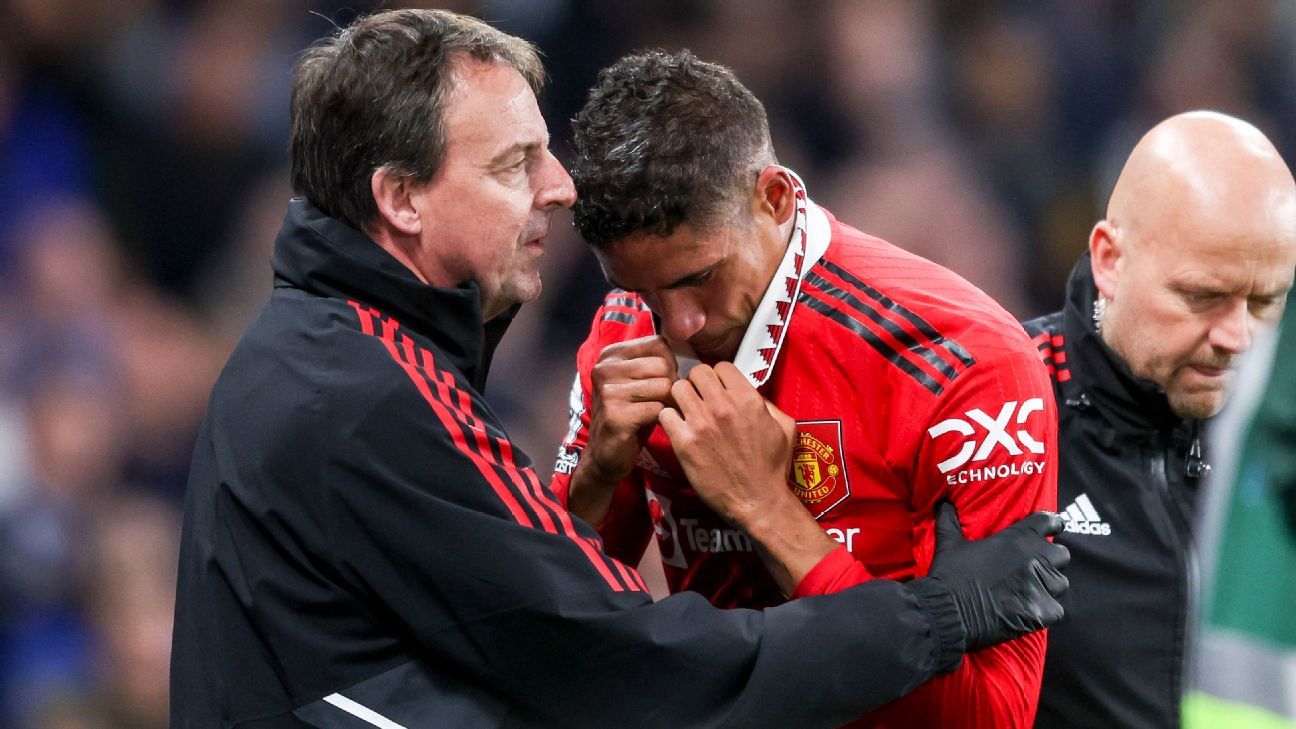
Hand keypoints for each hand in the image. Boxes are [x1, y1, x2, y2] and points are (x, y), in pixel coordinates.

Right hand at [568, 336, 677, 523]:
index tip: (661, 382)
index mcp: (611, 355)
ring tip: (658, 414)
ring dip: (669, 404)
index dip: (670, 364)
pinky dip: (664, 419)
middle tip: (661, 402)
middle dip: (671, 385)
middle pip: (663, 365)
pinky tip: (653, 425)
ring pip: (664, 386)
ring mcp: (608, 392)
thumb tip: (691, 354)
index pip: (659, 344)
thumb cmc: (631, 415)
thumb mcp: (640, 382)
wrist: (606, 455)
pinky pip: (659, 409)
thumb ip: (655, 363)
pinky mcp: (616, 415)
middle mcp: (605, 369)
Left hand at [659, 363, 835, 592]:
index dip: (718, 377)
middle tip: (699, 398)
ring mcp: (701, 424)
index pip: (721, 366)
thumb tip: (748, 392)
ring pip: (677, 389)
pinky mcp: (684, 443)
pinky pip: (665, 414)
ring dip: (681, 398)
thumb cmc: (772, 466)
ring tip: (687, 412)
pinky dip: (669, 419)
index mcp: (748, 399)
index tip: (717, 390)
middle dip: (697, 383)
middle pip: (696, 372)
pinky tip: (678, 428)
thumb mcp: (784, 427)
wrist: (757, 501)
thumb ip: (766, 403)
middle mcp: (723, 407)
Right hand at [928, 502, 1069, 650]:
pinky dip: (1045, 612)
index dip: (1052, 525)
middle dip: (1051, 561)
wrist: (948, 611)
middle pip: (1061, 555)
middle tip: (1036, 568)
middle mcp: (1034, 558)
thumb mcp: (949, 543)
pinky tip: (1030, 612)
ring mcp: (1040, 585)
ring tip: (1032, 592)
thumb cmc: (950, 575)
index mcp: (1016, 537)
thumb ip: (950, 520)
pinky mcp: (1040, 611)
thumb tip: (944, 504)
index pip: (1048, 522)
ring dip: (1048, 587)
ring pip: (1060, 584)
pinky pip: (1056, 611)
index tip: (1052, 528)